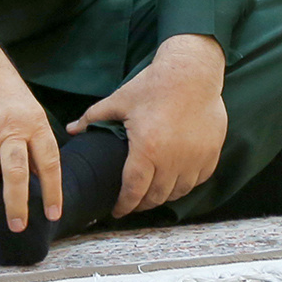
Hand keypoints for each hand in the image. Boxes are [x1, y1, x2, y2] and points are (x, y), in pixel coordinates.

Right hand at [0, 15, 61, 232]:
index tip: (52, 214)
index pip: (49, 161)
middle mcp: (10, 128)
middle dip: (18, 205)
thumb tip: (43, 179)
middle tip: (17, 226)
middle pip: (16, 174)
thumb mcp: (31, 111)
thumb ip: (36, 142)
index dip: (52, 190)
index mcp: (34, 122)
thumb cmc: (6, 93)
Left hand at [68, 35, 227, 216]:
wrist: (193, 71)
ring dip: (164, 195)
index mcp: (147, 150)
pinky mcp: (211, 153)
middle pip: (156, 196)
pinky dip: (186, 183)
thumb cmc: (154, 85)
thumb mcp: (120, 100)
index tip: (117, 210)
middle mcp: (173, 160)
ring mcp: (195, 158)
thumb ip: (93, 118)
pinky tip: (176, 178)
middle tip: (134, 202)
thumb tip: (71, 130)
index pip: (134, 191)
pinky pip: (198, 179)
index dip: (124, 205)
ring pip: (178, 192)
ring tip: (154, 192)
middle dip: (142, 204)